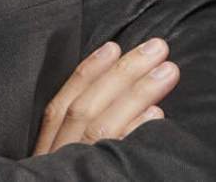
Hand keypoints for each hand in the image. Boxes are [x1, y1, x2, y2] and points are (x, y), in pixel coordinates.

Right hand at [32, 38, 179, 153]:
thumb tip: (114, 98)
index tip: (113, 47)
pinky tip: (156, 115)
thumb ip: (77, 132)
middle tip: (157, 48)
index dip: (88, 71)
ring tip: (167, 71)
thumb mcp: (61, 157)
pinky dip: (133, 133)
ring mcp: (77, 165)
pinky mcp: (96, 179)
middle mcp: (59, 152)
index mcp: (48, 144)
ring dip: (136, 94)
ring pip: (102, 126)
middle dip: (122, 73)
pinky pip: (115, 155)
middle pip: (86, 107)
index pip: (65, 101)